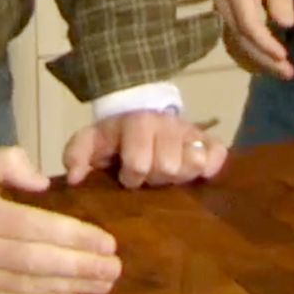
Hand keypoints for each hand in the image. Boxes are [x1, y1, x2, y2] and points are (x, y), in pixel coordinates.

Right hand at [0, 147, 120, 293]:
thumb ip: (9, 162)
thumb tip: (43, 181)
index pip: (38, 227)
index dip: (76, 236)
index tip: (108, 242)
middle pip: (39, 261)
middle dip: (82, 266)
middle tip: (115, 268)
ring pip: (30, 286)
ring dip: (72, 286)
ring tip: (104, 284)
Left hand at [63, 110, 229, 187]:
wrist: (142, 114)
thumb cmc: (116, 137)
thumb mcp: (90, 141)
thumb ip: (76, 155)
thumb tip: (75, 179)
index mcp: (136, 123)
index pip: (139, 162)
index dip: (132, 176)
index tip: (127, 176)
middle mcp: (166, 124)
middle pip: (168, 167)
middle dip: (156, 177)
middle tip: (150, 176)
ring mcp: (189, 131)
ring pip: (193, 163)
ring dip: (180, 175)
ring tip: (169, 174)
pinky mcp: (208, 139)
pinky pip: (218, 154)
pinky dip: (209, 167)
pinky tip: (197, 174)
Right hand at [214, 0, 293, 76]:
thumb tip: (286, 25)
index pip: (248, 26)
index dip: (266, 44)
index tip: (284, 56)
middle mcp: (223, 6)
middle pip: (241, 40)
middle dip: (264, 60)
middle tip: (288, 73)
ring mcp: (220, 12)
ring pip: (236, 43)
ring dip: (258, 60)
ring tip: (280, 71)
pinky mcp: (223, 16)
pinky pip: (235, 39)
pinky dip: (251, 52)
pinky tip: (266, 60)